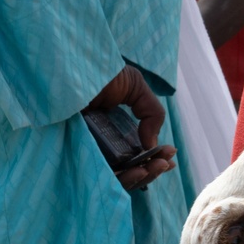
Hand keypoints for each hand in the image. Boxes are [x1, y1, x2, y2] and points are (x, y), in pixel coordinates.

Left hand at [84, 65, 175, 190]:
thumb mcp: (135, 88)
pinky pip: (98, 176)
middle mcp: (101, 141)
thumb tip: (152, 146)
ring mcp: (87, 149)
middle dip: (150, 170)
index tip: (169, 159)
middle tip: (164, 164)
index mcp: (114, 129)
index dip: (153, 159)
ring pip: (114, 176)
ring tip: (153, 169)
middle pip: (127, 168)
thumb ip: (151, 114)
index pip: (134, 154)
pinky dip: (120, 178)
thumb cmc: (103, 73)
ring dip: (138, 177)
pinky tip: (138, 170)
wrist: (75, 65)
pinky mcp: (74, 155)